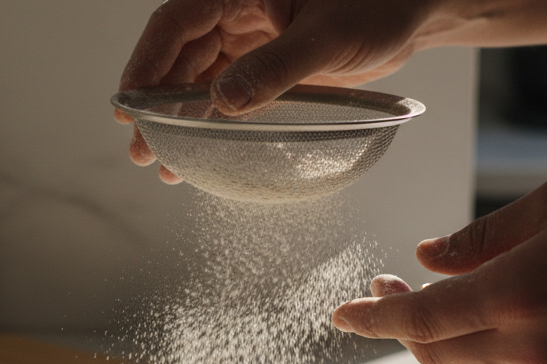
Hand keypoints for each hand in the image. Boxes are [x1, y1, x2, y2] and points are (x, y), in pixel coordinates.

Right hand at [116, 0, 449, 182]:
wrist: (417, 12)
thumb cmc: (380, 6)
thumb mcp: (327, 38)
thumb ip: (275, 69)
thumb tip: (221, 104)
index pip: (176, 24)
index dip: (146, 64)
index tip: (128, 106)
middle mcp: (238, 11)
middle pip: (179, 58)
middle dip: (156, 105)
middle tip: (142, 150)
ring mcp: (252, 39)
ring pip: (199, 80)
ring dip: (179, 121)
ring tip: (164, 165)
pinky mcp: (268, 64)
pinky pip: (228, 93)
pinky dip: (211, 123)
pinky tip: (200, 154)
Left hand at [331, 174, 546, 363]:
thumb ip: (479, 238)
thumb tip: (426, 256)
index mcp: (518, 294)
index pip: (420, 320)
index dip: (373, 318)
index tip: (343, 312)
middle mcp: (529, 343)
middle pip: (431, 352)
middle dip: (399, 324)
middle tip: (390, 285)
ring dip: (434, 342)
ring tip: (431, 300)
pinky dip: (472, 352)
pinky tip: (477, 318)